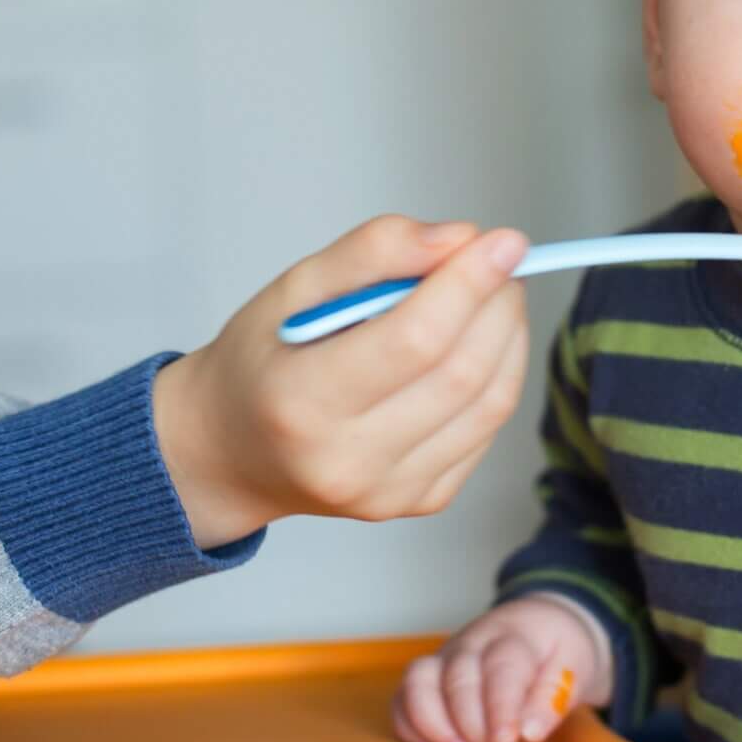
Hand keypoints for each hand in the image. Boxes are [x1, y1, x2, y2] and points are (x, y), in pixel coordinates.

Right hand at [152, 216, 529, 546]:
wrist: (232, 451)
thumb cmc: (261, 360)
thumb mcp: (292, 288)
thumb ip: (372, 251)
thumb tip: (459, 239)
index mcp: (301, 402)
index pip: (414, 340)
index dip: (469, 283)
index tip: (503, 240)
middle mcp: (346, 461)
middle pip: (461, 373)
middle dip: (497, 304)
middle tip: (502, 261)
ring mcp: (387, 494)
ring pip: (489, 404)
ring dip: (509, 337)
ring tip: (496, 295)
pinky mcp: (418, 502)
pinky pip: (485, 432)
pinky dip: (498, 376)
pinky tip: (479, 344)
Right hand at [391, 595, 610, 741]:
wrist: (538, 623)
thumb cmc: (558, 649)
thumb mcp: (575, 665)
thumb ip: (554, 697)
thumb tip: (530, 733)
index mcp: (512, 636)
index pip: (500, 669)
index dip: (501, 710)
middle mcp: (470, 643)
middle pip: (457, 679)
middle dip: (473, 726)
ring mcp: (443, 659)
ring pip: (418, 683)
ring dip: (434, 725)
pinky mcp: (427, 678)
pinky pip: (402, 700)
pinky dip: (412, 728)